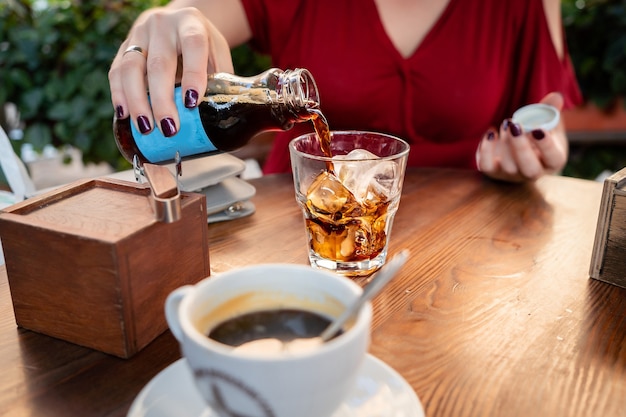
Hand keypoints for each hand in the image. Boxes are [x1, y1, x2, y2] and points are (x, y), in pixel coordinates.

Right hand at [108, 7, 233, 136]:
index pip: (193, 46)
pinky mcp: (123, 46)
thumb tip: (225, 120)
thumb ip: (221, 81)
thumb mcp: (217, 55)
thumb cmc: (203, 47)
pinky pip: (116, 71)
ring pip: (131, 67)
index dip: (193, 75)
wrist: (178, 23)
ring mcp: (139, 34)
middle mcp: (163, 25)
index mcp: (192, 24)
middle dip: (162, 100)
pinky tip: (124, 115)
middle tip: (169, 128)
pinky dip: (119, 94)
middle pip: (159, 63)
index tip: (192, 104)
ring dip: (137, 101)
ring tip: (145, 128)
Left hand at [476, 92, 566, 182]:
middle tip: (515, 126)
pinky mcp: (493, 172)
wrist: (519, 152)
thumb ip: (551, 110)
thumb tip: (555, 97)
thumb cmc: (537, 136)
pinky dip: (485, 150)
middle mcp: (533, 173)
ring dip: (505, 142)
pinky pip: (486, 166)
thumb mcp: (548, 123)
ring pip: (508, 166)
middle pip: (529, 169)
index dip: (546, 145)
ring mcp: (512, 175)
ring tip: (507, 123)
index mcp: (553, 161)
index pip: (554, 159)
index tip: (538, 129)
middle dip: (521, 147)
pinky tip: (491, 132)